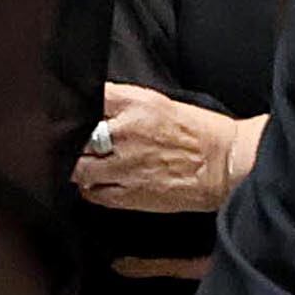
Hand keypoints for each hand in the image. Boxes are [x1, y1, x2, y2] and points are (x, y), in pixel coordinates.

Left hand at [75, 84, 245, 212]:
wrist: (222, 165)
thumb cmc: (197, 132)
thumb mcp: (157, 101)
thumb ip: (122, 102)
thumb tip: (93, 105)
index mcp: (135, 105)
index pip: (87, 100)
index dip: (75, 108)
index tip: (73, 114)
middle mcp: (125, 134)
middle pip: (75, 136)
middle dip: (71, 139)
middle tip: (76, 142)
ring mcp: (124, 166)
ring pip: (78, 169)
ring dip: (77, 166)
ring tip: (86, 164)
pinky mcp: (129, 195)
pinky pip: (92, 193)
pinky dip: (90, 188)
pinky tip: (98, 181)